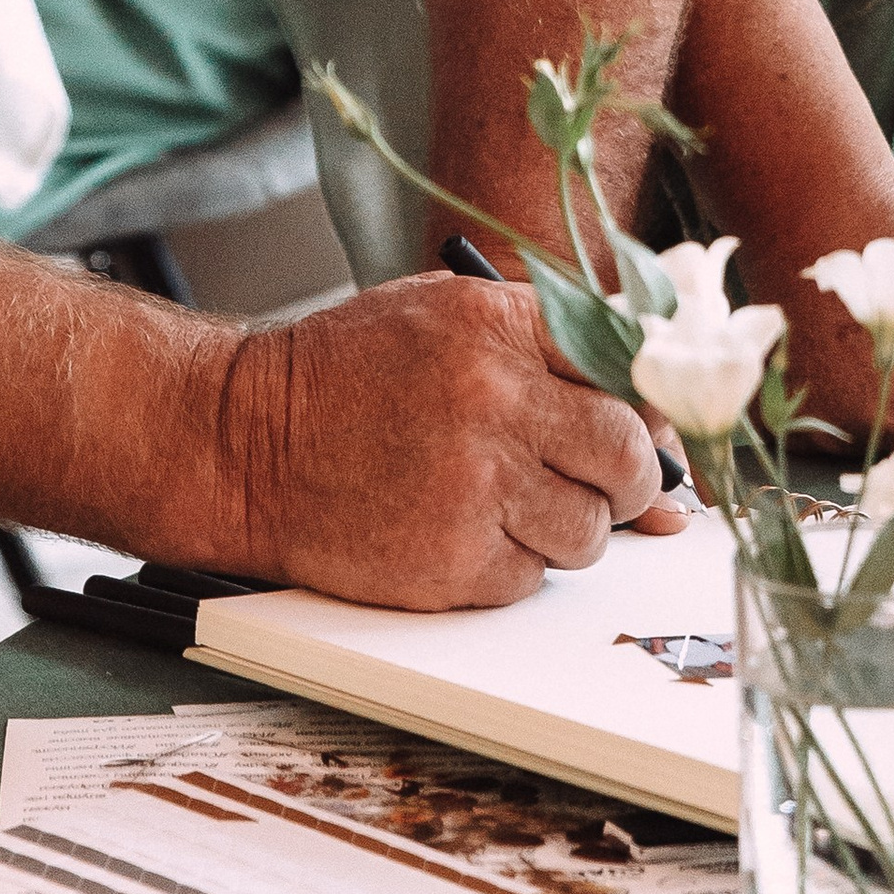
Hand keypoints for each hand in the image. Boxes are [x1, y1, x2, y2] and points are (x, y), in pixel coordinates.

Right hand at [222, 272, 677, 609]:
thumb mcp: (444, 315)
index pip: (626, 358)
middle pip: (627, 452)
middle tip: (603, 481)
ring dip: (567, 527)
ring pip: (589, 529)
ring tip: (512, 503)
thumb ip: (542, 343)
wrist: (245, 443)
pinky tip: (467, 532)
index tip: (645, 419)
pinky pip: (532, 578)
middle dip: (627, 476)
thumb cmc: (345, 377)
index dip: (645, 398)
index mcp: (497, 324)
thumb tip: (648, 412)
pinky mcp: (452, 558)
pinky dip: (513, 566)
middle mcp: (496, 399)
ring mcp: (476, 484)